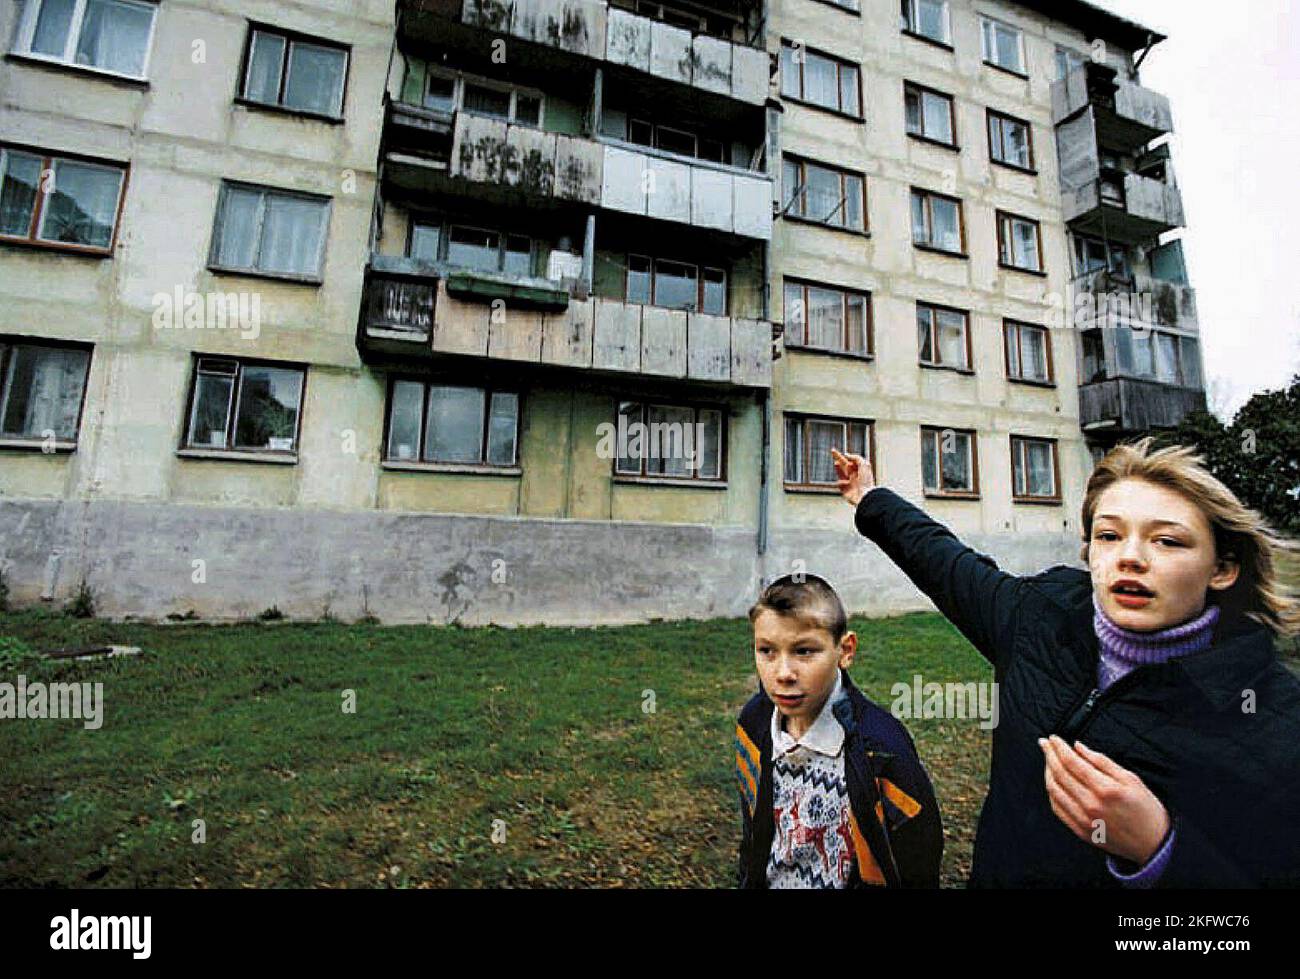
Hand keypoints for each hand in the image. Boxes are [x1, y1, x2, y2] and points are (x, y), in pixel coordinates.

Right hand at [831, 449, 875, 507]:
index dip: (843, 456)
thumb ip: (856, 457)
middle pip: (844, 466)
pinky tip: (847, 483)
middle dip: (838, 459)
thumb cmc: (866, 480)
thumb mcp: (864, 464)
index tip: (836, 451)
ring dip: (838, 468)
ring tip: (836, 463)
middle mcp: (854, 476)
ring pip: (841, 474)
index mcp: (859, 471)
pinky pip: (840, 484)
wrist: (865, 495)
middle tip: (833, 451)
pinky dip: (841, 482)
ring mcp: (849, 483)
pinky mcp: (845, 490)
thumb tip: (846, 455)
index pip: (850, 461)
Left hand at [1039, 735, 1169, 864]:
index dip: (1059, 747)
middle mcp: (1091, 805)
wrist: (1153, 844)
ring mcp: (1083, 820)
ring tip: (1048, 760)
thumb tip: (1078, 747)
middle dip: (1049, 755)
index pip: (1072, 762)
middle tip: (1045, 743)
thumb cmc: (1146, 809)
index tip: (1053, 738)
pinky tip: (1053, 781)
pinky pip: (1057, 808)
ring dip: (1047, 771)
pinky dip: (1051, 791)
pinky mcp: (1080, 830)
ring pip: (1054, 790)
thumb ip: (1102, 761)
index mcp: (1105, 789)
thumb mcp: (1131, 779)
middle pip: (1059, 774)